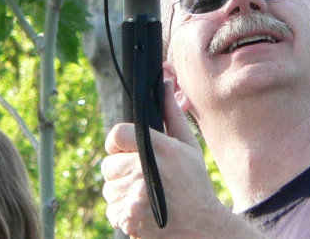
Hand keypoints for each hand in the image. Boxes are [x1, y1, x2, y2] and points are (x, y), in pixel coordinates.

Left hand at [101, 80, 228, 237]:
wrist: (201, 225)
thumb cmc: (194, 182)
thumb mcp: (188, 145)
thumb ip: (171, 114)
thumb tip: (164, 84)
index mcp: (158, 147)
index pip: (116, 135)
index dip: (116, 143)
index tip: (123, 150)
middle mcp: (143, 169)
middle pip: (108, 165)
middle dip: (121, 171)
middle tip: (142, 178)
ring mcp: (135, 194)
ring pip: (109, 189)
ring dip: (122, 192)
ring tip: (145, 195)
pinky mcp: (129, 216)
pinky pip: (111, 209)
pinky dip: (123, 212)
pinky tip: (143, 210)